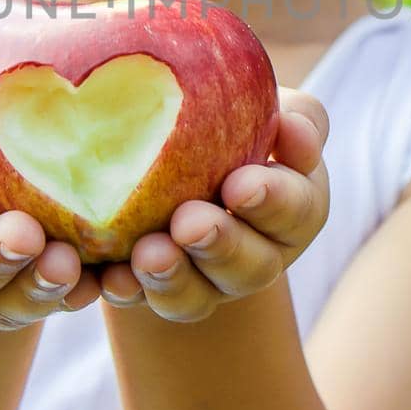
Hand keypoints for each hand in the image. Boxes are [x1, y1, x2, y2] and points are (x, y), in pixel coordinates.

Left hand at [97, 88, 330, 322]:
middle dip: (221, 246)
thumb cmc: (235, 119)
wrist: (175, 149)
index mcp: (295, 208)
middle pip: (252, 267)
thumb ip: (296, 116)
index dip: (274, 201)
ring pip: (199, 296)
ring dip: (174, 277)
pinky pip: (146, 302)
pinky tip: (112, 277)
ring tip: (148, 253)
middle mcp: (258, 255)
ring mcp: (208, 281)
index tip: (240, 183)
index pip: (298, 210)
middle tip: (189, 223)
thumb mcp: (270, 108)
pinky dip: (129, 292)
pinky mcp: (160, 291)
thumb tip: (290, 125)